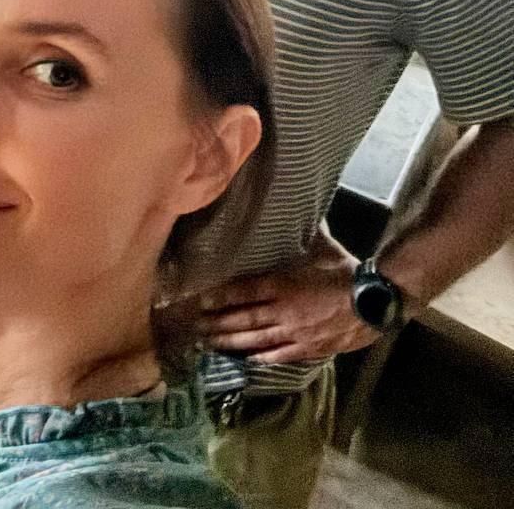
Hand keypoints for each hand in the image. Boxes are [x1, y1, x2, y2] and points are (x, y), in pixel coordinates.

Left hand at [186, 237, 377, 362]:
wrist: (374, 303)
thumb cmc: (347, 272)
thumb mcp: (323, 246)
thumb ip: (306, 232)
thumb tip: (301, 209)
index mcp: (283, 284)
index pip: (244, 291)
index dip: (221, 296)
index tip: (201, 300)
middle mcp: (283, 311)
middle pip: (243, 318)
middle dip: (217, 323)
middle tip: (195, 327)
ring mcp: (295, 333)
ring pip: (256, 340)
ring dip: (231, 342)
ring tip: (210, 344)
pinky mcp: (309, 349)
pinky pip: (280, 355)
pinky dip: (262, 358)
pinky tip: (247, 359)